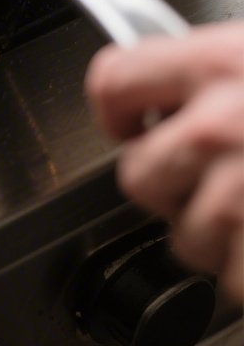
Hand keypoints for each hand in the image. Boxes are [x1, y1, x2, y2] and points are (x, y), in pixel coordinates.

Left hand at [85, 23, 243, 301]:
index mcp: (218, 63)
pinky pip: (231, 282)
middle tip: (210, 174)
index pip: (113, 79)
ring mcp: (239, 192)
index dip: (116, 109)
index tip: (127, 122)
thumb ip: (213, 68)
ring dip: (216, 235)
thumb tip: (171, 85)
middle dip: (168, 184)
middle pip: (138, 175)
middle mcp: (219, 126)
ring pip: (184, 239)